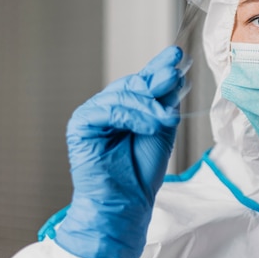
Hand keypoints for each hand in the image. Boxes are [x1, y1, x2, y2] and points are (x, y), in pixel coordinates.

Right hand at [54, 46, 184, 257]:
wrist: (126, 203)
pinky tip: (148, 125)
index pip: (144, 81)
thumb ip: (165, 104)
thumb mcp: (162, 130)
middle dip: (156, 81)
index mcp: (128, 107)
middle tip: (174, 77)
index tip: (177, 55)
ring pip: (122, 95)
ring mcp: (93, 115)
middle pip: (133, 84)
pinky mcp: (81, 125)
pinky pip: (107, 110)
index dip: (159, 66)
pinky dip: (131, 116)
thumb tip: (176, 75)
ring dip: (148, 105)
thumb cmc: (142, 171)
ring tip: (166, 120)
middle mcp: (109, 107)